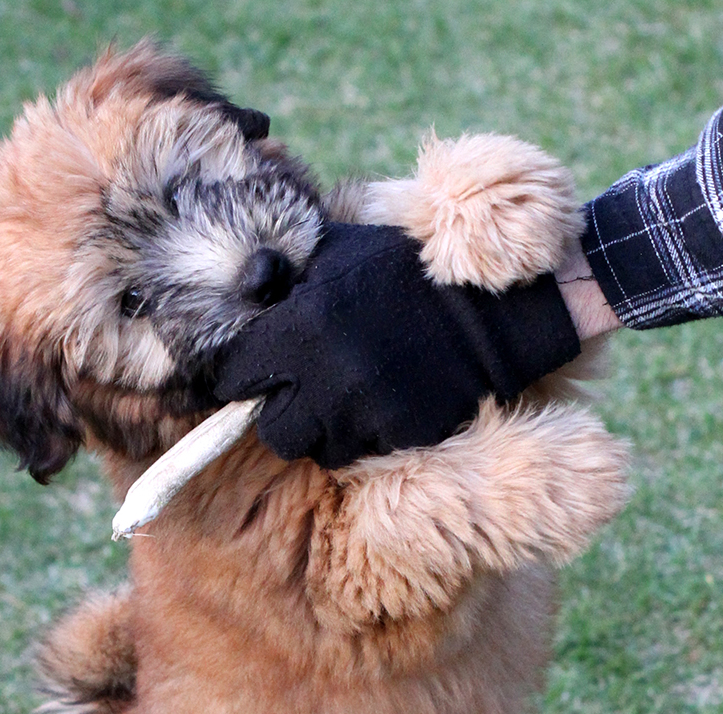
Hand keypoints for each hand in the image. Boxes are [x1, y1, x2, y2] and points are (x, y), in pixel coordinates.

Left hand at [213, 223, 581, 468]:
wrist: (486, 306)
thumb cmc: (404, 270)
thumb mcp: (337, 252)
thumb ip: (285, 275)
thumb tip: (249, 289)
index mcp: (300, 329)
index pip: (237, 378)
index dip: (244, 375)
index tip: (257, 372)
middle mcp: (326, 379)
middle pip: (274, 430)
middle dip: (281, 413)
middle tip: (299, 395)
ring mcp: (366, 414)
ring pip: (318, 448)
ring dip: (323, 429)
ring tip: (343, 400)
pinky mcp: (401, 436)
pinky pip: (364, 452)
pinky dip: (365, 435)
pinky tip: (379, 406)